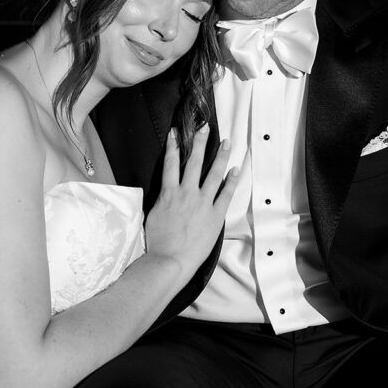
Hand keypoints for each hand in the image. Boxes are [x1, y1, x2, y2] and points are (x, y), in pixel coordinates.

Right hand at [145, 125, 237, 280]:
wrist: (169, 259)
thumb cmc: (157, 242)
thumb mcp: (152, 217)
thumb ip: (160, 203)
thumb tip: (163, 197)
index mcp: (168, 194)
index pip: (170, 164)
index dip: (173, 146)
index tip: (175, 133)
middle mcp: (186, 193)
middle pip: (194, 162)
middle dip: (199, 143)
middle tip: (204, 128)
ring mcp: (202, 203)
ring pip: (213, 174)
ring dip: (220, 156)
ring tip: (226, 143)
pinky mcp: (215, 215)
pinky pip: (225, 194)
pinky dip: (231, 181)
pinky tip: (236, 170)